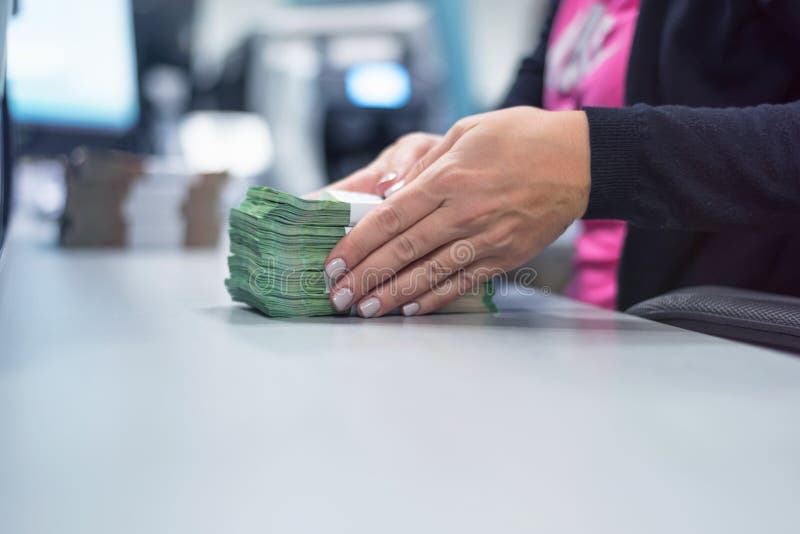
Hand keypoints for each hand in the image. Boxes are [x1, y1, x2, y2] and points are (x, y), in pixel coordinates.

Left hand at [324, 106, 590, 316]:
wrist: (580, 160)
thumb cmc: (522, 137)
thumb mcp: (466, 130)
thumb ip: (426, 164)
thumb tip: (393, 193)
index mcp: (449, 178)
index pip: (390, 217)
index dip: (358, 243)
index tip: (334, 261)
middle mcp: (463, 213)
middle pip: (403, 251)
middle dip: (364, 277)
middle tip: (337, 296)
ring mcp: (486, 239)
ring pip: (429, 273)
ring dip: (392, 295)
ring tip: (364, 310)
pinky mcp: (505, 256)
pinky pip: (463, 282)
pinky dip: (436, 297)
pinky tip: (411, 309)